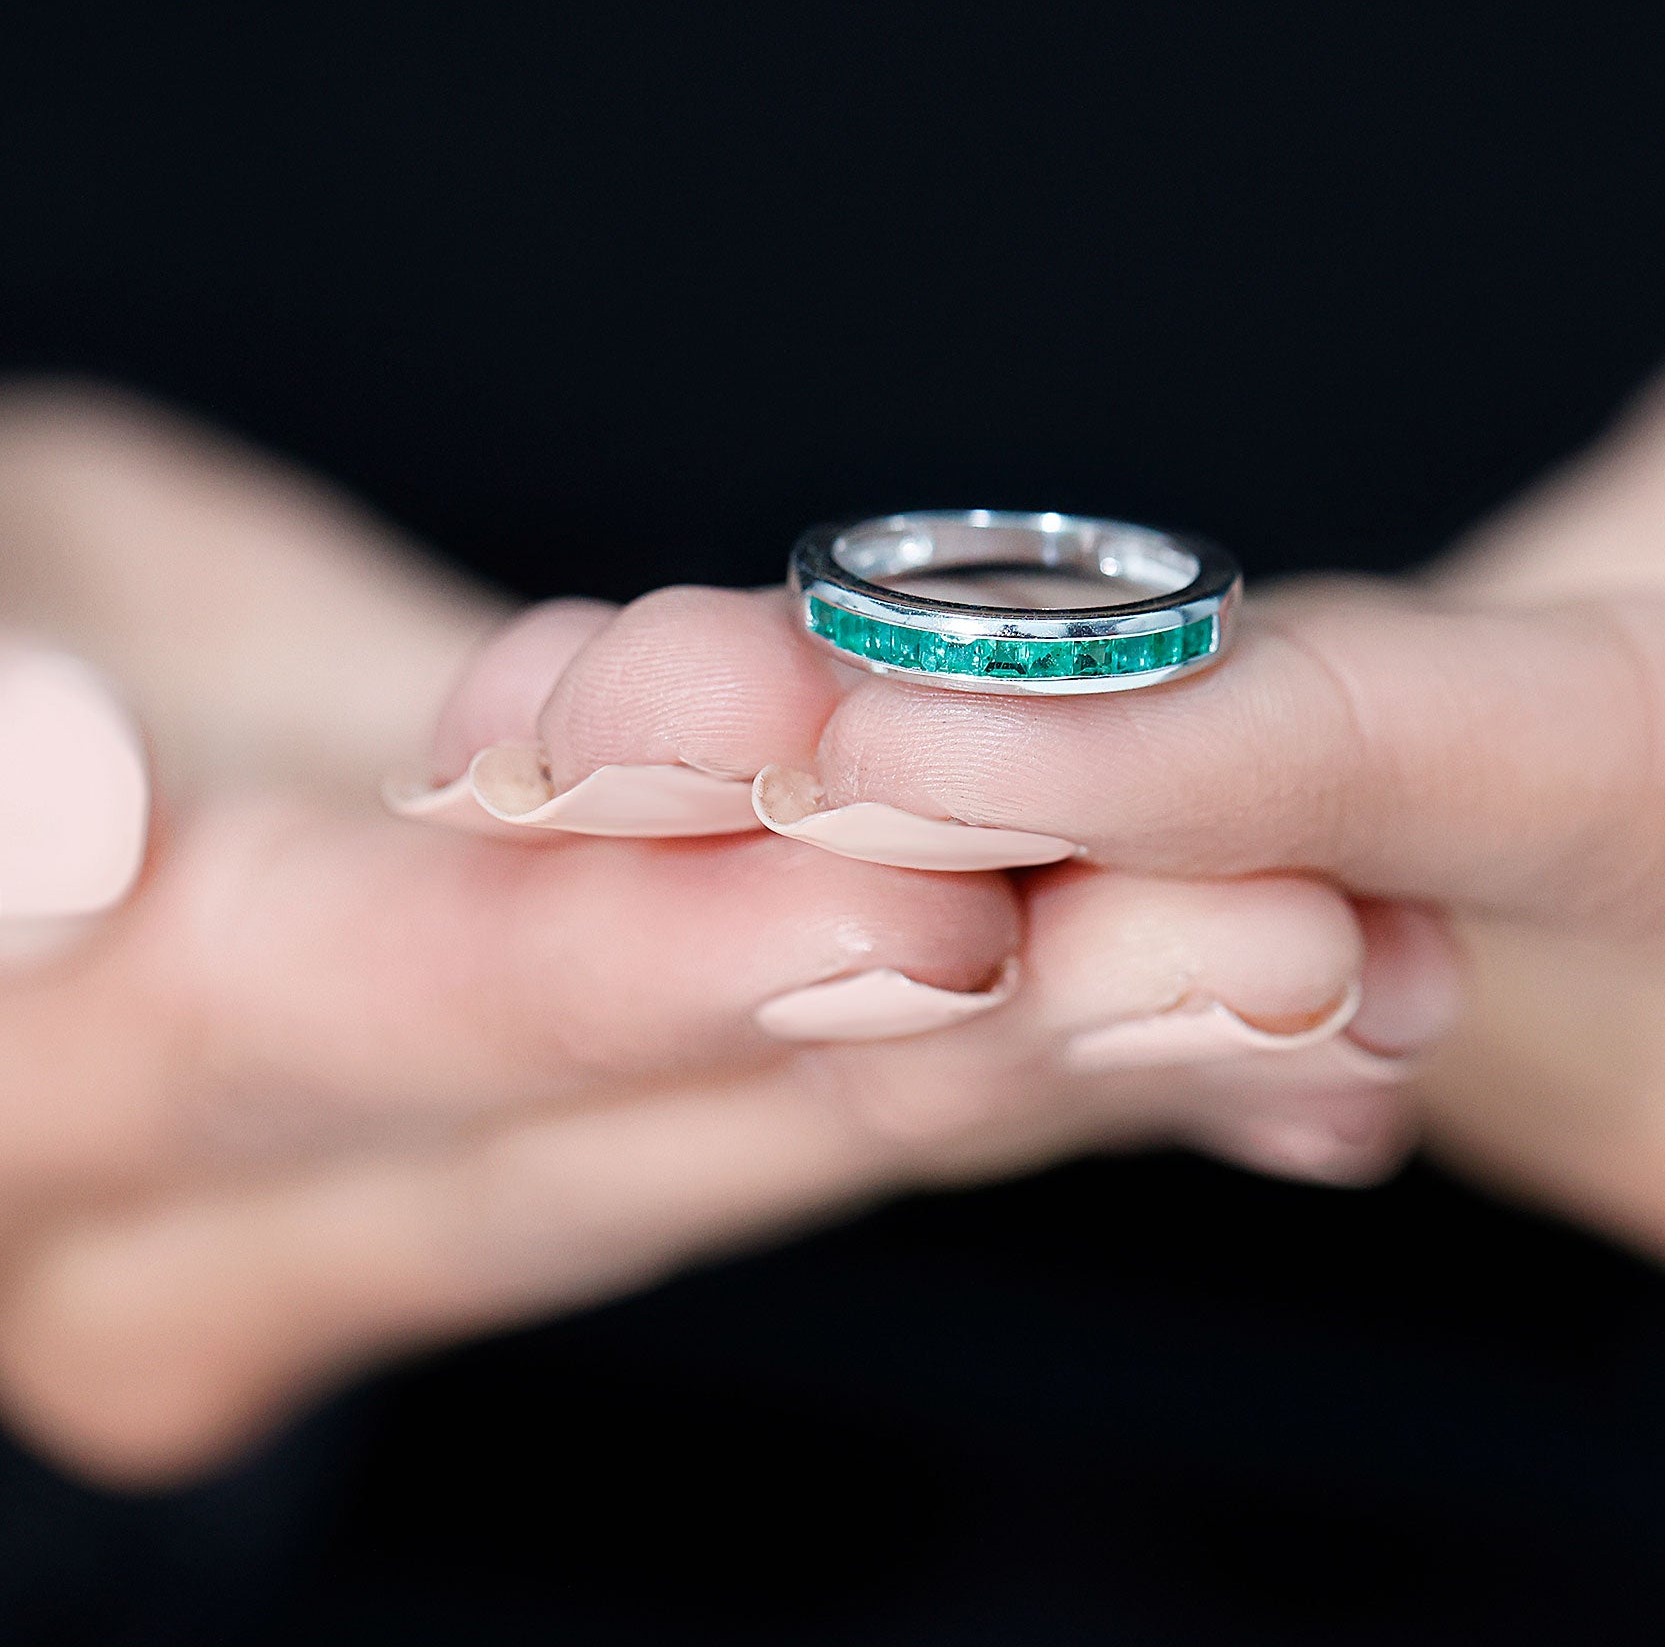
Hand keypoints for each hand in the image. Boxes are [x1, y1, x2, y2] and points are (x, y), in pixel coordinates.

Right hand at [0, 391, 1453, 1482]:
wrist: (42, 666)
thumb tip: (48, 814)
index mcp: (101, 1086)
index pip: (405, 1035)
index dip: (655, 972)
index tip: (916, 902)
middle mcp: (314, 1190)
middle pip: (672, 1117)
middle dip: (982, 1026)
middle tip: (1271, 950)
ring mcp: (492, 1152)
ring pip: (811, 1112)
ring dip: (1091, 1041)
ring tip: (1342, 979)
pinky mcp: (632, 1068)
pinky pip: (856, 1064)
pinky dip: (1071, 1036)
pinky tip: (1278, 1042)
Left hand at [638, 135, 1664, 1284]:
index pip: (1494, 810)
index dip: (1195, 768)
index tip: (900, 731)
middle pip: (1276, 900)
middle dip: (926, 825)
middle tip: (618, 740)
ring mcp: (1571, 1001)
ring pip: (1195, 907)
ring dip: (890, 825)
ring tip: (611, 735)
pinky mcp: (1467, 923)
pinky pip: (1220, 875)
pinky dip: (1015, 811)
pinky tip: (782, 762)